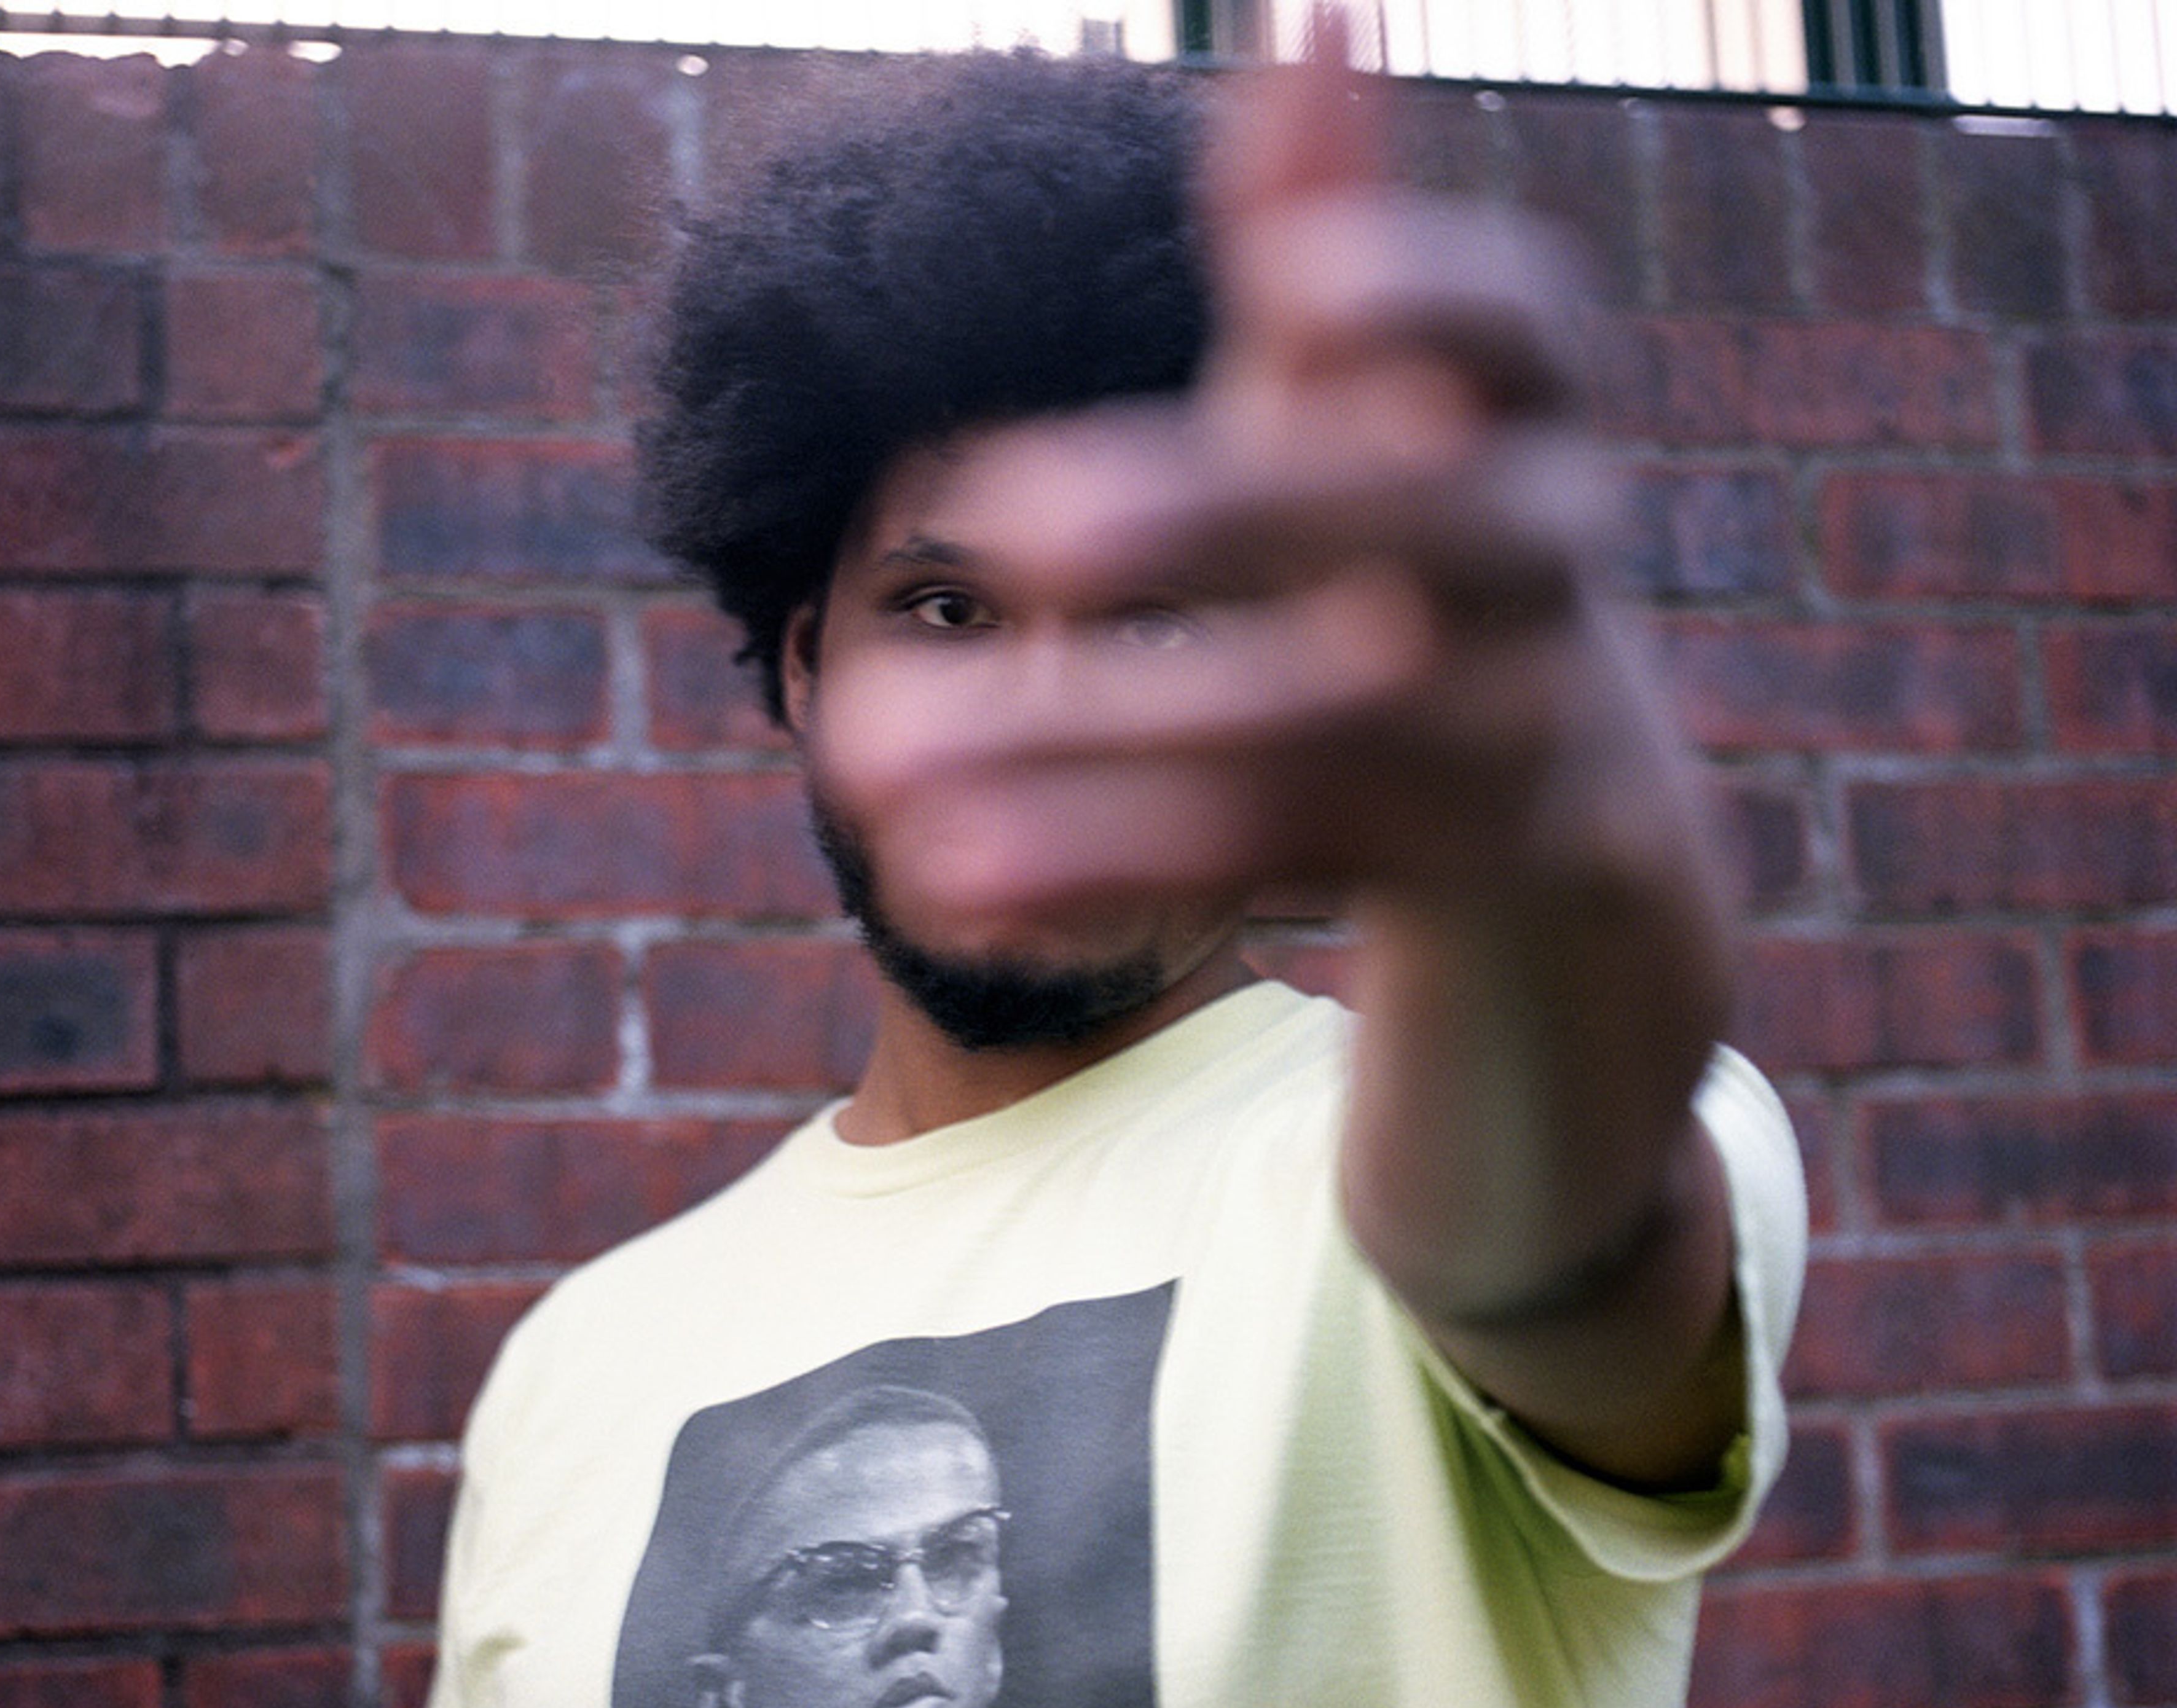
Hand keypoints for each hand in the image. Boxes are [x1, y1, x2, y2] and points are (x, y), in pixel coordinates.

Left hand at [855, 10, 1682, 923]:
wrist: (1563, 816)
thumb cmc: (1418, 551)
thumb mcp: (1378, 402)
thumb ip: (1331, 226)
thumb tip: (1315, 5)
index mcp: (1528, 415)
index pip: (1515, 323)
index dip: (1417, 295)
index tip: (1290, 287)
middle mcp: (1542, 563)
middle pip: (1411, 527)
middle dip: (1220, 514)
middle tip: (1010, 529)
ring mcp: (1515, 731)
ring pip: (1312, 731)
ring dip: (1092, 746)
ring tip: (880, 772)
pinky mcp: (1448, 872)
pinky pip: (1265, 867)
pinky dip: (1105, 871)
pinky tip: (945, 884)